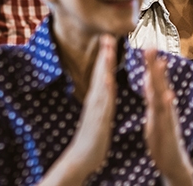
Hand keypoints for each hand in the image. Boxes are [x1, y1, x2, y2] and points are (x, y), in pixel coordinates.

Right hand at [61, 35, 116, 177]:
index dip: (106, 57)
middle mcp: (95, 100)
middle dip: (105, 55)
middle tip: (108, 36)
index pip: (102, 74)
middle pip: (101, 73)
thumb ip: (98, 102)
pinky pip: (103, 102)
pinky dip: (105, 90)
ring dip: (104, 66)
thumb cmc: (92, 138)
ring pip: (102, 83)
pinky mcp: (99, 119)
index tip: (109, 41)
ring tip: (108, 50)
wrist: (83, 157)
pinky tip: (107, 79)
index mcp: (97, 99)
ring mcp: (96, 108)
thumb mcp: (96, 115)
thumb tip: (102, 90)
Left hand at [144, 49, 192, 185]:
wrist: (172, 162)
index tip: (147, 46)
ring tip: (160, 63)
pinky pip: (166, 115)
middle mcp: (165, 107)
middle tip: (151, 46)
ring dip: (161, 79)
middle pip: (159, 82)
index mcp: (159, 103)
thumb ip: (154, 98)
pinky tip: (168, 95)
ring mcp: (167, 117)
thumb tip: (152, 83)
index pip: (154, 80)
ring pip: (163, 94)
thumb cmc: (163, 138)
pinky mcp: (167, 129)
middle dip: (154, 65)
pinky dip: (167, 105)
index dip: (150, 64)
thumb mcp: (156, 114)